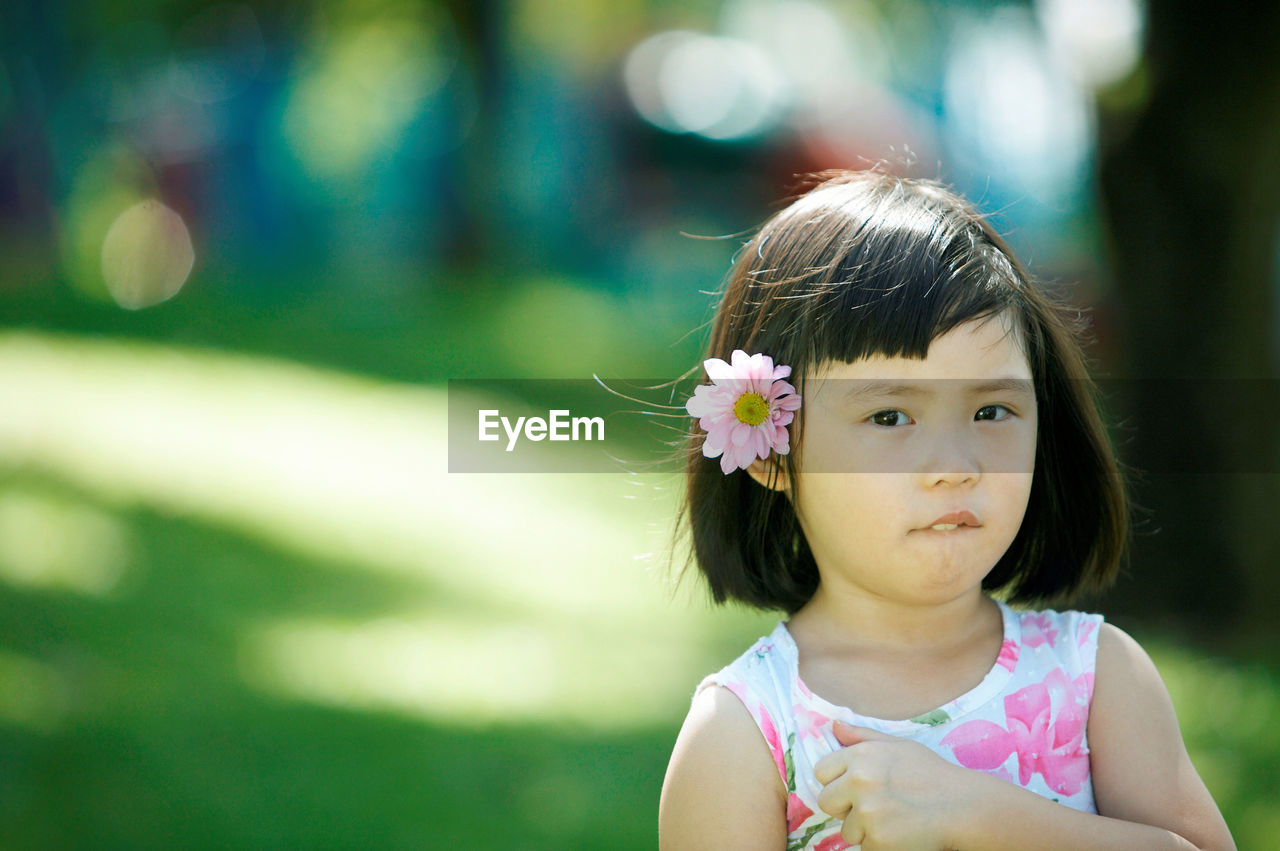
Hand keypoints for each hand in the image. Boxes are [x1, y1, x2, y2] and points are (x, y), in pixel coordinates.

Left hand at [814, 721, 971, 850]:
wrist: (963, 807)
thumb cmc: (932, 774)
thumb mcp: (898, 745)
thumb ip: (862, 737)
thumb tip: (834, 726)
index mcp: (862, 756)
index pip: (821, 771)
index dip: (836, 782)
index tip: (855, 787)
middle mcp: (860, 781)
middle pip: (826, 801)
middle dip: (844, 807)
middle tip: (874, 806)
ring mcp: (868, 812)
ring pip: (846, 829)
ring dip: (864, 829)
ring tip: (893, 819)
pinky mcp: (878, 840)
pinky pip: (864, 847)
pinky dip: (879, 845)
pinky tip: (900, 833)